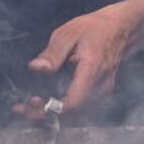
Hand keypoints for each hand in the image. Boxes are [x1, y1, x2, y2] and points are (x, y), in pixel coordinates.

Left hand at [27, 1, 142, 114]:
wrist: (119, 28)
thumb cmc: (94, 29)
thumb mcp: (68, 34)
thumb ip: (52, 54)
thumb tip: (36, 69)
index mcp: (92, 71)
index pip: (73, 103)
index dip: (51, 109)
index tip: (32, 105)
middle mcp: (101, 86)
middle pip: (73, 114)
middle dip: (46, 115)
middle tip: (24, 108)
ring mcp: (103, 92)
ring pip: (78, 115)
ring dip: (54, 114)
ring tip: (32, 105)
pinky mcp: (101, 93)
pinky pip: (82, 109)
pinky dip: (64, 109)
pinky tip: (49, 101)